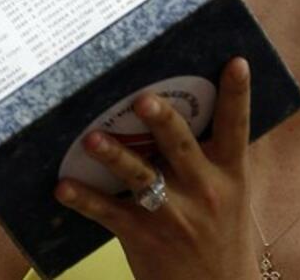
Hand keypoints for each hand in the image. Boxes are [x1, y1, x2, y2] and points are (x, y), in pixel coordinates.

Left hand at [55, 58, 261, 279]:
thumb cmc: (222, 233)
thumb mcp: (231, 193)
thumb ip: (210, 155)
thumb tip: (180, 104)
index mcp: (230, 173)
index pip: (236, 127)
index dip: (237, 94)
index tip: (235, 62)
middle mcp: (204, 190)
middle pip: (181, 147)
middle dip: (162, 121)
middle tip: (143, 98)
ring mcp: (174, 214)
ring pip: (141, 178)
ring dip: (114, 157)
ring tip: (92, 137)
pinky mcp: (143, 236)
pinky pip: (109, 213)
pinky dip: (84, 199)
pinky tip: (62, 187)